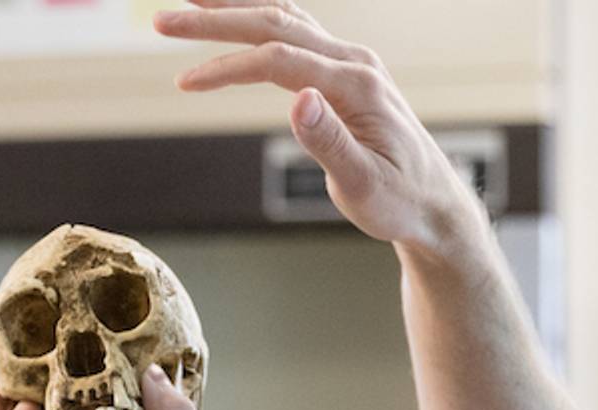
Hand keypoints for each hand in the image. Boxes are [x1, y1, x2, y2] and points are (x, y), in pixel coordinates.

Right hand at [157, 0, 487, 255]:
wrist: (434, 202)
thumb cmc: (400, 200)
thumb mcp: (364, 185)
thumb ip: (330, 142)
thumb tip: (298, 99)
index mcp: (357, 87)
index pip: (279, 62)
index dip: (227, 67)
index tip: (185, 81)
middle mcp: (355, 63)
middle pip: (276, 25)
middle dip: (216, 20)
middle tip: (163, 21)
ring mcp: (352, 62)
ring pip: (285, 18)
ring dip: (235, 7)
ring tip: (189, 0)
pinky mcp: (345, 71)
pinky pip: (296, 31)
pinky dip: (259, 17)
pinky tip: (235, 14)